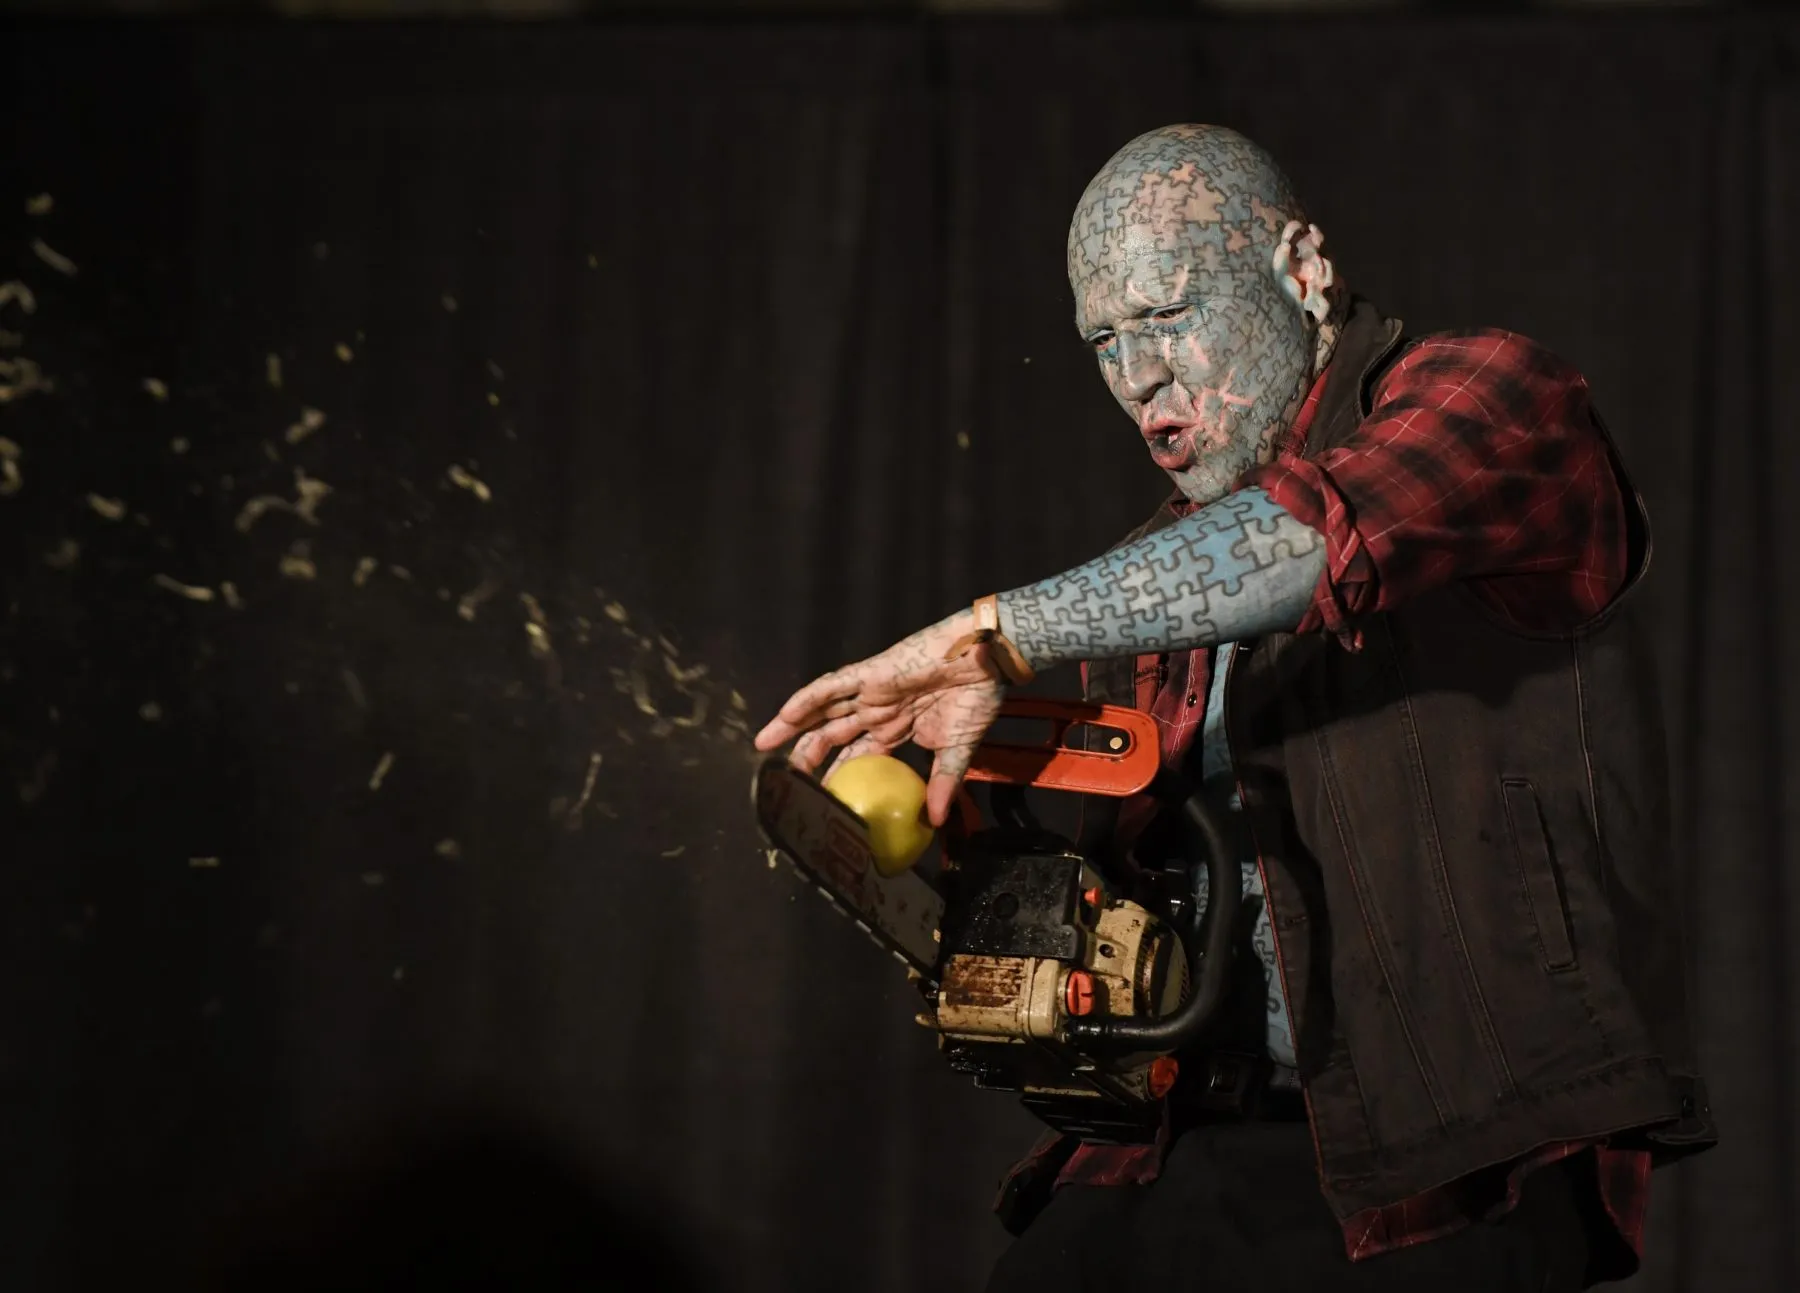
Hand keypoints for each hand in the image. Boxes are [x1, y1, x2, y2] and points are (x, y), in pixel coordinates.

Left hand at [753, 610, 1007, 826]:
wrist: (987, 660)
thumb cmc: (976, 699)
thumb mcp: (957, 750)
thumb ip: (942, 782)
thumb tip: (935, 821)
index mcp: (895, 730)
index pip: (855, 757)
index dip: (836, 776)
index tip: (817, 800)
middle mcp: (876, 712)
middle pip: (830, 736)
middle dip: (805, 756)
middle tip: (780, 779)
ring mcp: (870, 692)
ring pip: (821, 711)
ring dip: (792, 727)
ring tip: (763, 745)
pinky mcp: (870, 673)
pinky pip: (830, 687)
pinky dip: (807, 699)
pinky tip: (785, 715)